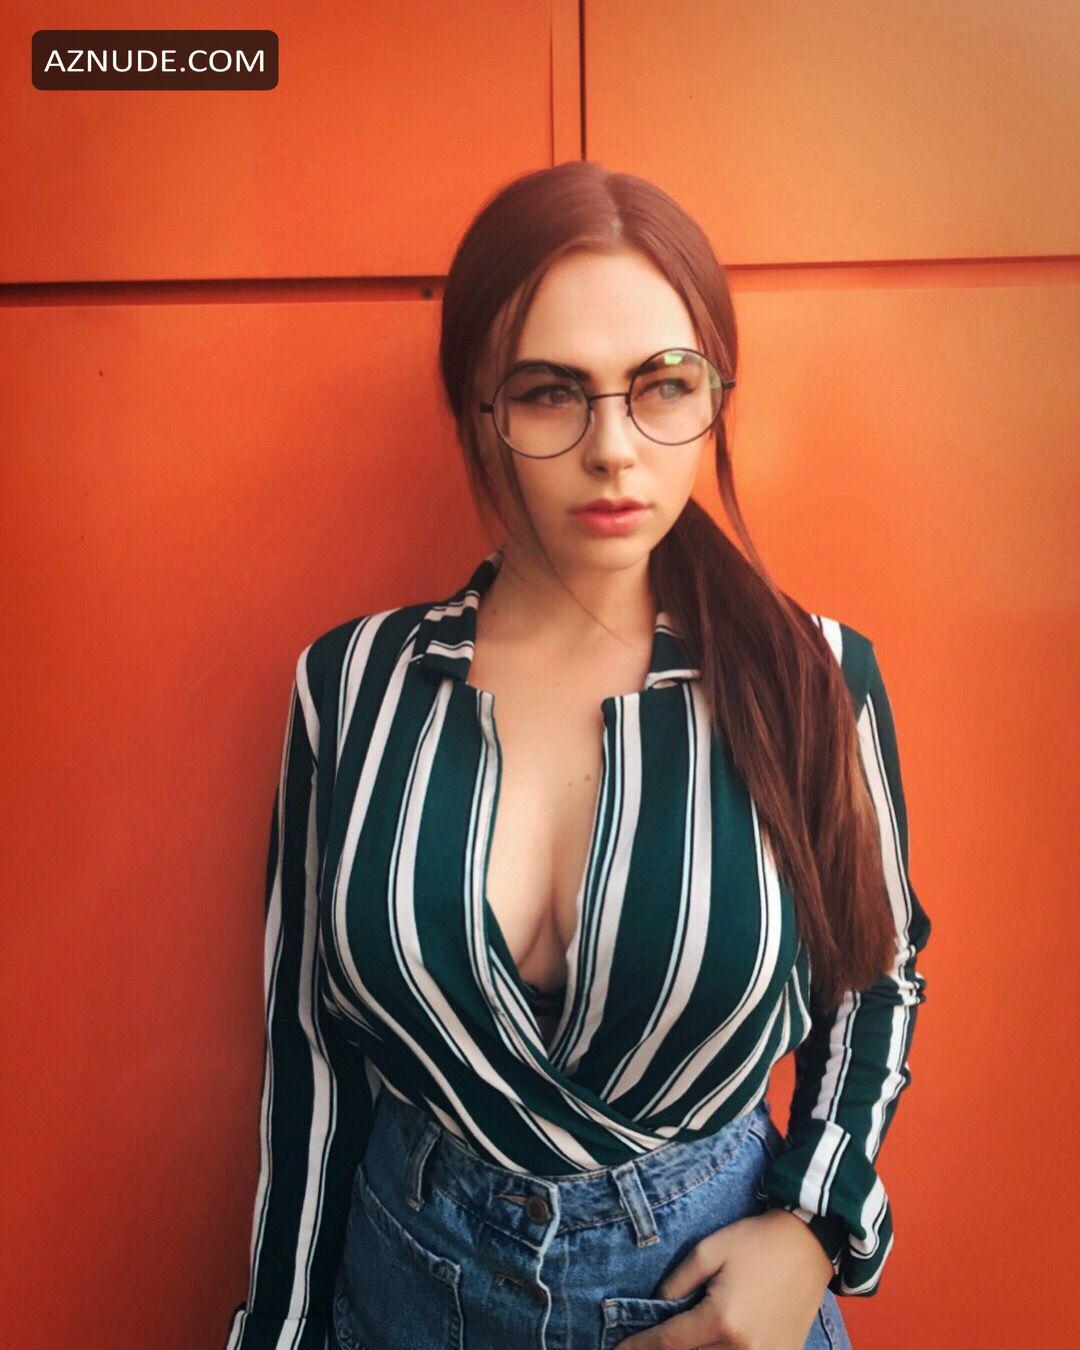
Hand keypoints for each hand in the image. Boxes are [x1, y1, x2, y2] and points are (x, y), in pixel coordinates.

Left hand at [614, 1209, 834, 1348]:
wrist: (809, 1245)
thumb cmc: (756, 1242)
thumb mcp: (709, 1251)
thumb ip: (677, 1283)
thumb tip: (656, 1307)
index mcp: (722, 1321)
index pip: (670, 1343)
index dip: (641, 1347)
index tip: (619, 1349)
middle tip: (642, 1345)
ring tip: (677, 1341)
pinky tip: (711, 1343)